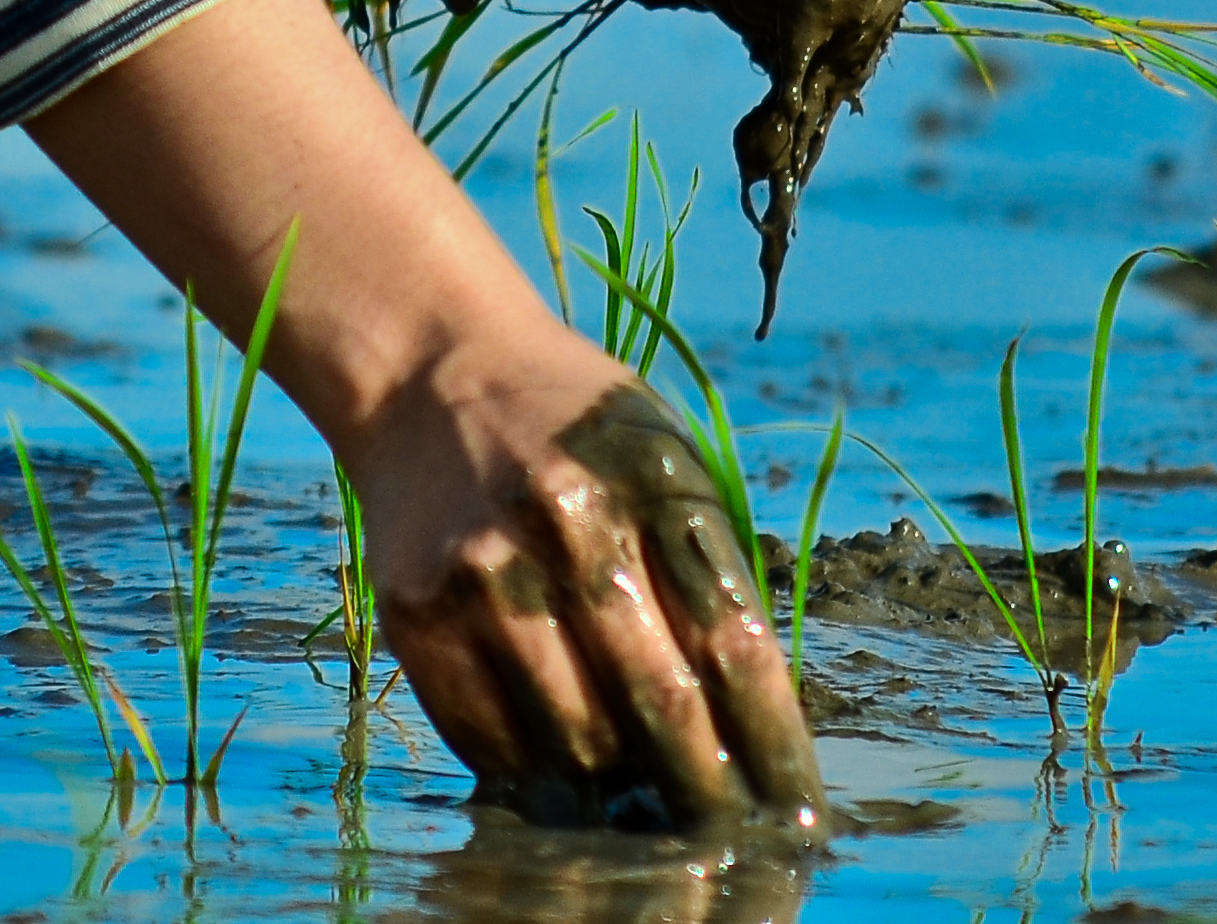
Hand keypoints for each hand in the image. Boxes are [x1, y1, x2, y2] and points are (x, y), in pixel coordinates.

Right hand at [347, 350, 825, 830]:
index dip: (772, 741)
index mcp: (651, 475)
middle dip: (706, 792)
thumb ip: (705, 569)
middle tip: (732, 842)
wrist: (430, 374)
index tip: (798, 806)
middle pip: (660, 704)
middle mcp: (567, 522)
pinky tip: (566, 787)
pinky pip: (493, 741)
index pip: (732, 640)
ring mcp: (484, 572)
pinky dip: (537, 778)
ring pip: (576, 740)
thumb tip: (749, 726)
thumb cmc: (576, 429)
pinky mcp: (418, 614)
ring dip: (620, 792)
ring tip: (647, 811)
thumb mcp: (663, 458)